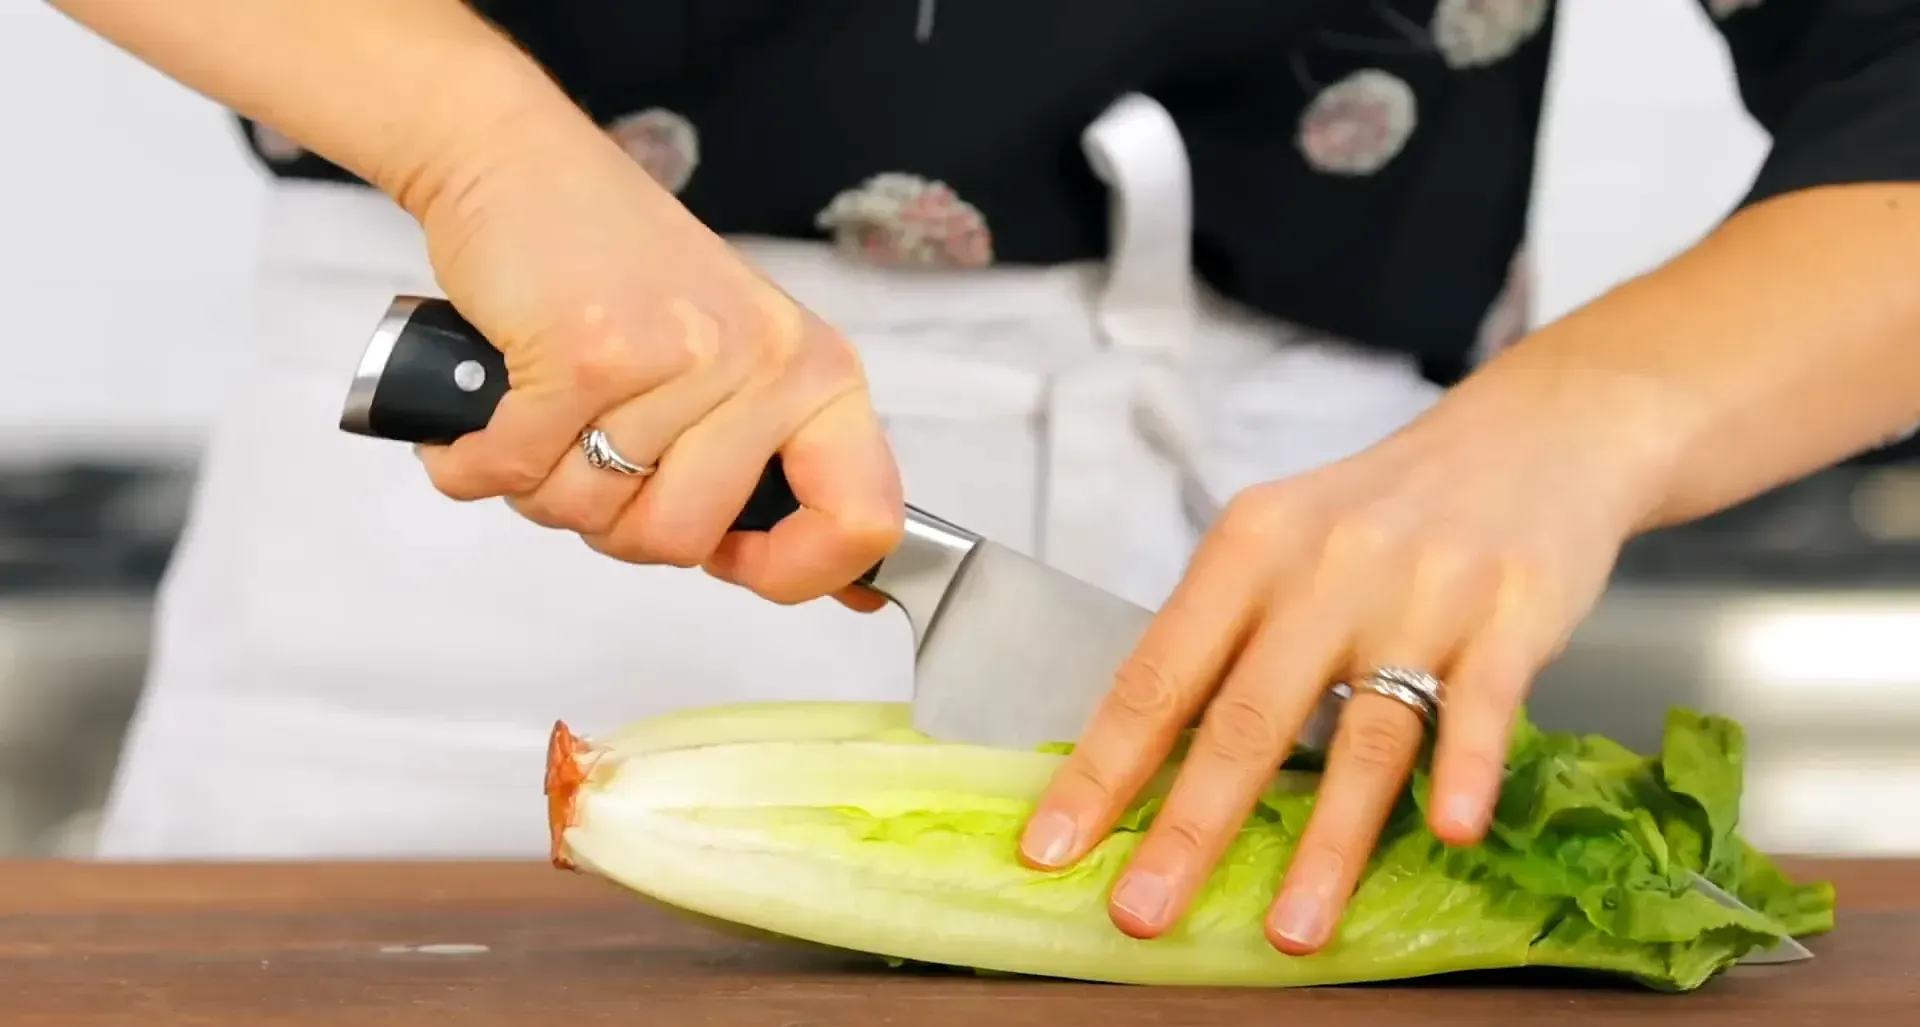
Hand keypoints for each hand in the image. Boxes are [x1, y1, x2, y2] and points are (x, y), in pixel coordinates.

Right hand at [406, 117, 902, 604]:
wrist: (521, 166)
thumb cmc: (621, 275)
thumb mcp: (737, 360)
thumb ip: (770, 460)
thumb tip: (828, 583)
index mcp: (820, 375)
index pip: (864, 521)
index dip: (792, 570)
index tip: (733, 559)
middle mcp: (766, 363)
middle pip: (682, 541)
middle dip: (612, 521)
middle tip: (592, 451)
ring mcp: (680, 357)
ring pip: (590, 514)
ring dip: (540, 484)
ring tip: (546, 411)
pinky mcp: (588, 352)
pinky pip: (518, 473)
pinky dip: (476, 464)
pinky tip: (485, 418)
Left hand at [1018, 379, 1673, 952]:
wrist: (1534, 434)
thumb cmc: (1388, 510)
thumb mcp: (1285, 540)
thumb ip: (1227, 634)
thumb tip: (1143, 760)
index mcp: (1248, 546)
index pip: (1156, 675)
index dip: (1102, 769)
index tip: (1052, 847)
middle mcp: (1325, 566)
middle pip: (1244, 716)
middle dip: (1188, 826)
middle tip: (1140, 911)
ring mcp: (1423, 591)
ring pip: (1366, 735)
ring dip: (1326, 844)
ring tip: (1289, 931)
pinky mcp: (1513, 612)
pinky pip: (1485, 704)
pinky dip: (1467, 768)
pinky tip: (1451, 830)